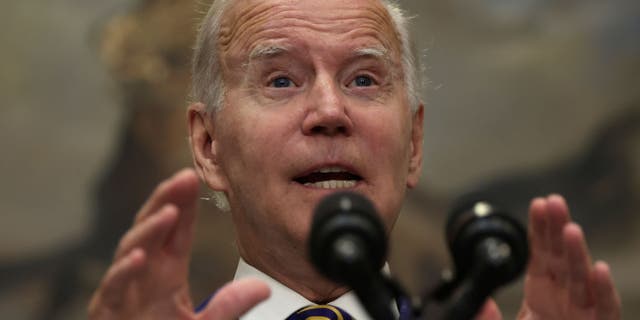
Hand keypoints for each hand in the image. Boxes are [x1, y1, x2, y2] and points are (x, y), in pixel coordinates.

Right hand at [88, 168, 269, 318]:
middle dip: (167, 200)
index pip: (177, 229)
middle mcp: (144, 272)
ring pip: (132, 249)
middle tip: (183, 178)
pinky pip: (113, 286)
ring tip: (169, 213)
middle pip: (153, 227)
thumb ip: (229, 306)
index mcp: (166, 269)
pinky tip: (138, 256)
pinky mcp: (108, 308)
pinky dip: (123, 271)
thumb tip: (263, 289)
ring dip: (149, 230)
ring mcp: (124, 287)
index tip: (194, 177)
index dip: (184, 203)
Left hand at [517, 195, 620, 318]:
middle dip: (558, 229)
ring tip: (570, 230)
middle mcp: (565, 297)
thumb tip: (482, 304)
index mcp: (542, 292)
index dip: (540, 230)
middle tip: (554, 202)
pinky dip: (603, 291)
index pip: (542, 254)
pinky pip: (604, 310)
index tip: (538, 204)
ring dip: (577, 254)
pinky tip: (599, 270)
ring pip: (582, 278)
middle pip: (562, 258)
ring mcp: (583, 312)